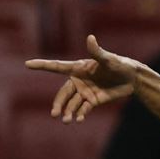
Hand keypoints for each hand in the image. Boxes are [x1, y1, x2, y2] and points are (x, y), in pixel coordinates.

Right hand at [25, 35, 141, 122]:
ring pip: (72, 103)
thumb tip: (90, 38)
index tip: (28, 64)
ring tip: (67, 121)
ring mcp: (84, 91)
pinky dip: (80, 114)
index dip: (42, 65)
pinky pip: (83, 108)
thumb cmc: (119, 65)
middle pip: (63, 93)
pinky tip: (79, 119)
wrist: (131, 78)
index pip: (57, 66)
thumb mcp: (109, 60)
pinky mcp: (93, 100)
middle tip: (54, 114)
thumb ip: (97, 52)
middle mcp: (78, 81)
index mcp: (78, 68)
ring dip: (68, 112)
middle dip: (58, 103)